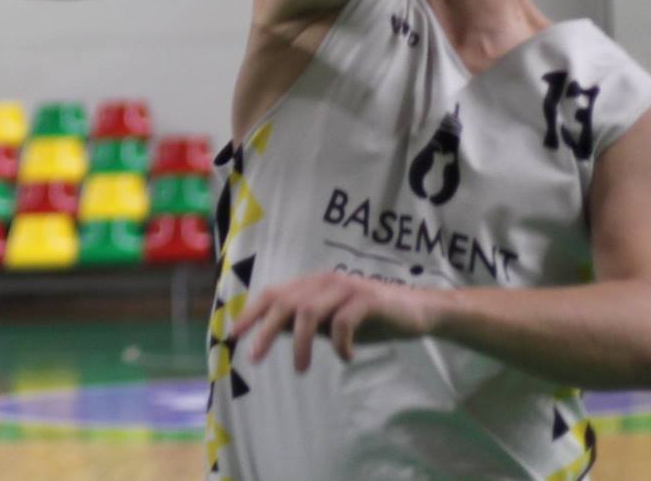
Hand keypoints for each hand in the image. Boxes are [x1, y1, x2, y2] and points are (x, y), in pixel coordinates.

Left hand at [233, 271, 439, 372]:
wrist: (417, 310)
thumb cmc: (368, 317)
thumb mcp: (330, 321)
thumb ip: (302, 322)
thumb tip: (266, 331)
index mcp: (312, 284)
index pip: (272, 294)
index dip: (251, 312)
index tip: (233, 335)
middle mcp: (325, 281)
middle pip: (284, 302)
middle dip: (264, 330)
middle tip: (254, 357)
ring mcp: (346, 288)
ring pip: (309, 312)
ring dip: (300, 343)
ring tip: (300, 369)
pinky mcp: (369, 299)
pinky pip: (344, 322)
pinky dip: (340, 343)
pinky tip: (346, 358)